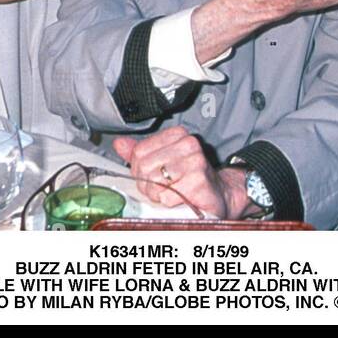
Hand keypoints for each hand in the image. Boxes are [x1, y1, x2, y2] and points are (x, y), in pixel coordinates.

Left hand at [113, 126, 249, 218]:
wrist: (219, 194)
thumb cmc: (189, 178)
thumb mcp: (163, 161)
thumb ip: (140, 152)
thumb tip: (119, 144)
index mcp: (177, 135)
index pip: (139, 152)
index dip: (139, 170)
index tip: (152, 176)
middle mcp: (188, 144)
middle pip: (145, 167)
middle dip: (148, 185)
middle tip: (162, 189)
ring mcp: (195, 161)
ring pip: (155, 182)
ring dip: (159, 195)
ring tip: (171, 194)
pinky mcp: (199, 181)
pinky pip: (168, 196)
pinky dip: (170, 203)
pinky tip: (181, 199)